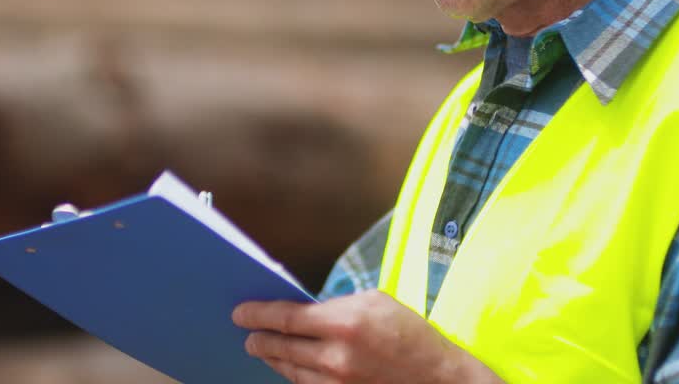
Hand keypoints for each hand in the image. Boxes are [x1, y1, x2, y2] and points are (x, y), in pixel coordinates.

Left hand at [232, 290, 502, 383]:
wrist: (439, 380)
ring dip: (274, 359)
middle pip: (281, 348)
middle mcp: (336, 357)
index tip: (240, 313)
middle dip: (260, 340)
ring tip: (264, 349)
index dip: (257, 315)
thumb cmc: (410, 335)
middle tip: (247, 335)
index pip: (286, 318)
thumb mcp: (376, 302)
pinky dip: (295, 376)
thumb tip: (305, 309)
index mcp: (344, 323)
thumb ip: (337, 305)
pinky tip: (290, 368)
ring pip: (290, 371)